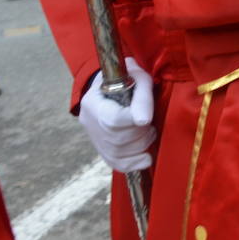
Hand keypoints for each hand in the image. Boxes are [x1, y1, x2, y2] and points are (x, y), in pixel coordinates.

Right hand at [77, 57, 155, 172]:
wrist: (111, 89)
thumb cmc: (126, 80)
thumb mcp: (134, 74)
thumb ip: (141, 89)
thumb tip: (144, 114)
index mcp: (93, 102)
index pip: (112, 118)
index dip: (132, 119)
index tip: (146, 119)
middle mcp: (90, 123)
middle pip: (118, 138)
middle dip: (141, 131)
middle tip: (148, 122)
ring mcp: (96, 140)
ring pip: (121, 153)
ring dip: (143, 143)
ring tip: (147, 131)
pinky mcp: (105, 152)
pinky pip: (121, 165)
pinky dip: (138, 161)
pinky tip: (146, 154)